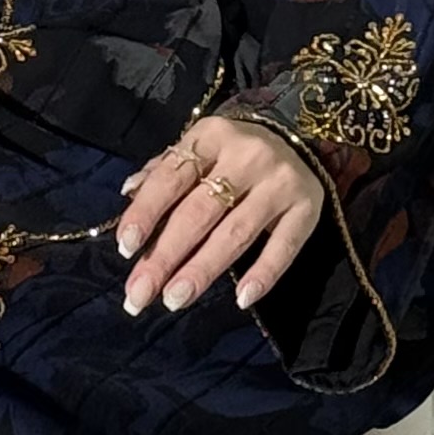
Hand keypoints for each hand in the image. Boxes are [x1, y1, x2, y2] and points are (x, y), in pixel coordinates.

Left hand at [115, 112, 325, 321]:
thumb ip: (164, 171)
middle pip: (199, 212)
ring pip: (235, 233)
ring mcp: (279, 183)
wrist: (303, 134)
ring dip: (202, 270)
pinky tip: (241, 298)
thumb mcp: (199, 148)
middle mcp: (246, 157)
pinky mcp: (308, 208)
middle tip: (140, 294)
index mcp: (210, 137)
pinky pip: (284, 246)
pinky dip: (263, 274)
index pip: (171, 178)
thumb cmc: (235, 151)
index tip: (125, 249)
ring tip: (175, 299)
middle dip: (166, 256)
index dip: (146, 213)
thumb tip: (128, 193)